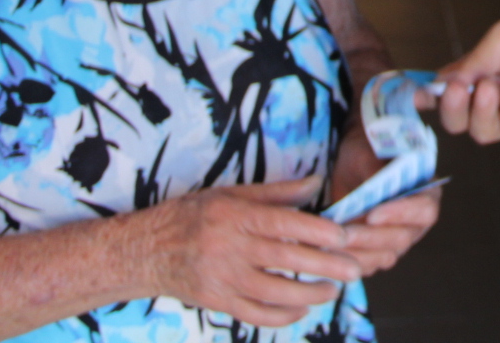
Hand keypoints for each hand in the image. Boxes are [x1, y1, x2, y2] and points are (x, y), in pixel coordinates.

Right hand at [144, 176, 361, 328]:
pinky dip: (282, 316)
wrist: (145, 251)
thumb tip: (317, 182)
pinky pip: (256, 314)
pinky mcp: (217, 302)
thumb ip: (276, 192)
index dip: (316, 232)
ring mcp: (223, 279)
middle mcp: (230, 248)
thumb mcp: (231, 193)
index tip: (343, 237)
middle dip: (324, 266)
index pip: (283, 224)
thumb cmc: (192, 216)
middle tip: (354, 269)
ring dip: (309, 294)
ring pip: (274, 292)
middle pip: (286, 260)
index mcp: (236, 216)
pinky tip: (302, 310)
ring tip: (332, 290)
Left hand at [327, 128, 442, 276]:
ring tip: (330, 245)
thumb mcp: (368, 156)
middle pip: (402, 238)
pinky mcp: (378, 254)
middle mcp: (417, 222)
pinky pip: (368, 266)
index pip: (424, 210)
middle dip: (370, 237)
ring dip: (357, 253)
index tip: (373, 214)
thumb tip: (375, 192)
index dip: (401, 214)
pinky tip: (328, 254)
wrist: (350, 167)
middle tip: (343, 234)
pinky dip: (348, 262)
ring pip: (385, 256)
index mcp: (426, 193)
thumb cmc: (365, 154)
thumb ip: (374, 173)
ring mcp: (399, 242)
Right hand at [436, 0, 499, 142]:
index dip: (429, 98)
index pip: (447, 92)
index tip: (419, 97)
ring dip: (482, 112)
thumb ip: (474, 62)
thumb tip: (439, 82)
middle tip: (459, 90)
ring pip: (482, 132)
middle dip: (452, 110)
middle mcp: (494, 96)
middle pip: (458, 121)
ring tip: (495, 87)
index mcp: (481, 72)